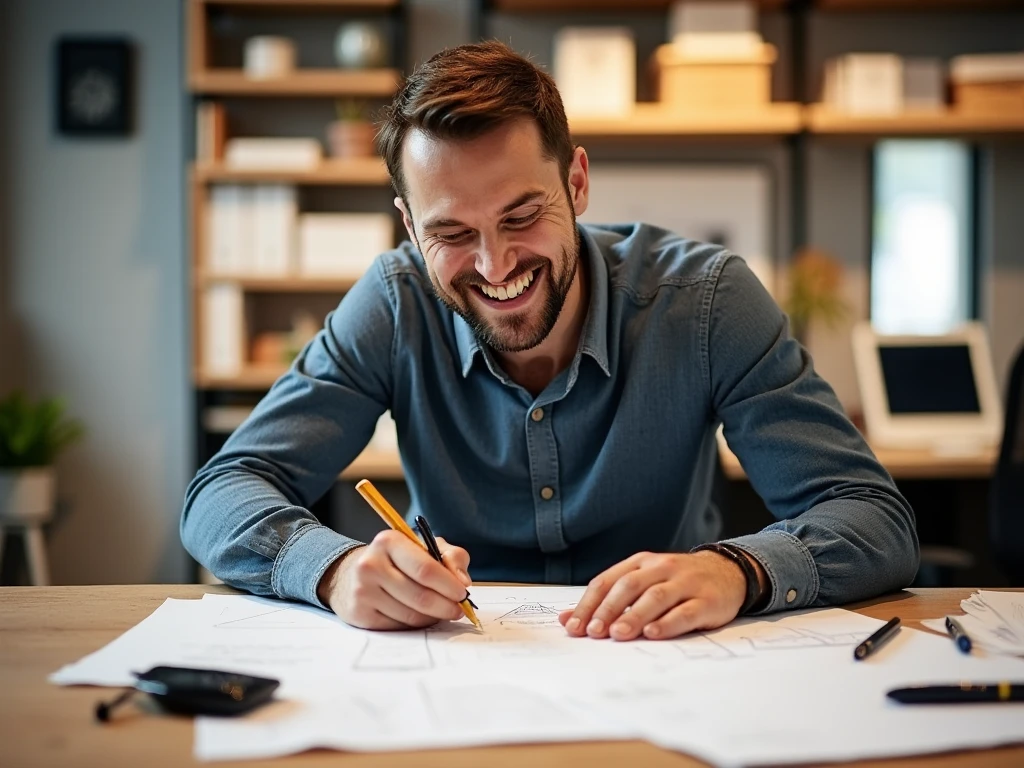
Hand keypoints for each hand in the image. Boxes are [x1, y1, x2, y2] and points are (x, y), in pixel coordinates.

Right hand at [317, 531, 471, 629]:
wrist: (352, 575)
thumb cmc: (397, 560)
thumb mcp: (424, 547)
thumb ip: (451, 557)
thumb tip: (463, 582)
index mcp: (389, 541)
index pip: (426, 569)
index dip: (449, 585)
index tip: (463, 593)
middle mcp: (371, 564)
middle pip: (420, 596)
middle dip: (446, 606)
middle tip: (458, 610)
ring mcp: (362, 591)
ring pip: (411, 615)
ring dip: (432, 617)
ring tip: (439, 611)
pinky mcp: (358, 613)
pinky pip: (398, 626)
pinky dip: (415, 624)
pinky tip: (418, 615)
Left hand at [558, 550, 763, 640]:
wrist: (728, 572)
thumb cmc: (676, 582)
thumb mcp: (642, 582)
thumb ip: (608, 599)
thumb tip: (566, 620)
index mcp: (641, 562)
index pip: (608, 581)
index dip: (589, 603)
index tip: (574, 626)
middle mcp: (661, 568)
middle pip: (629, 586)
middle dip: (608, 609)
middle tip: (593, 631)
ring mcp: (685, 583)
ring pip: (656, 597)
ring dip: (634, 616)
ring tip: (618, 634)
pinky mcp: (707, 600)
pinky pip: (685, 611)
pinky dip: (668, 622)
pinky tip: (653, 633)